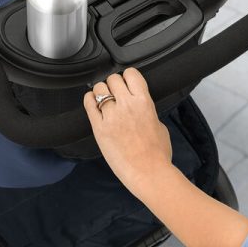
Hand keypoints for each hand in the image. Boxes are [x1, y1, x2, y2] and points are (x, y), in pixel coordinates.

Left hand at [84, 68, 172, 192]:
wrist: (149, 173)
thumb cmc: (158, 153)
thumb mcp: (159, 124)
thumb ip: (147, 110)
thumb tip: (140, 107)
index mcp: (144, 101)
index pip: (131, 73)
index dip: (128, 77)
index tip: (127, 83)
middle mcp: (127, 105)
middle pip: (113, 79)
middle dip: (114, 84)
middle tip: (115, 94)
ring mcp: (111, 116)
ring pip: (99, 89)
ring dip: (101, 92)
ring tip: (104, 100)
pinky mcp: (99, 128)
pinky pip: (88, 104)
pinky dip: (89, 100)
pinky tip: (93, 103)